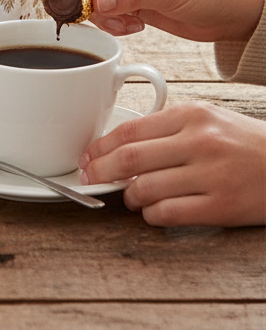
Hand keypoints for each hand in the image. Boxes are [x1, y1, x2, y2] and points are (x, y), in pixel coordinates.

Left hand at [79, 102, 265, 226]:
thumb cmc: (243, 143)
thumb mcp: (207, 119)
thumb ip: (165, 128)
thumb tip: (117, 145)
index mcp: (191, 115)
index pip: (130, 130)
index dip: (99, 147)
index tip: (86, 157)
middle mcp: (200, 141)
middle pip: (130, 158)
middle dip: (100, 171)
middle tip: (89, 179)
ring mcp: (212, 175)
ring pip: (146, 188)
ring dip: (128, 196)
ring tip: (130, 196)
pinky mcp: (223, 206)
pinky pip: (170, 213)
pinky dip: (152, 215)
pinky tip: (152, 211)